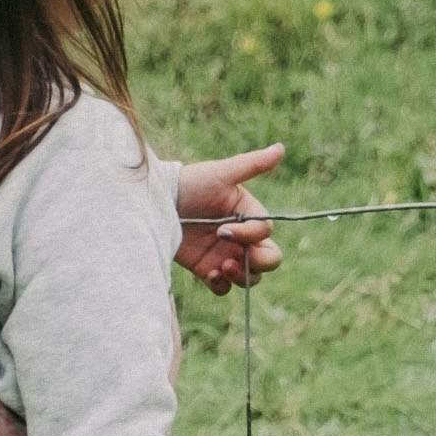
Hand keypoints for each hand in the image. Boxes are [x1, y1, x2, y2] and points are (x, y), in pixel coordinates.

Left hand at [169, 144, 286, 293]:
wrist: (154, 202)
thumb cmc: (189, 183)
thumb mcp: (220, 173)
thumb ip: (252, 165)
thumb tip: (281, 148)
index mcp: (248, 215)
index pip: (265, 233)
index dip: (251, 236)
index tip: (224, 230)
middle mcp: (241, 237)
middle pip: (267, 260)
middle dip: (259, 264)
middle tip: (234, 260)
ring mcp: (225, 254)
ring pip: (250, 277)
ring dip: (242, 277)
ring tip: (221, 268)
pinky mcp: (206, 269)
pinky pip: (224, 287)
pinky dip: (221, 285)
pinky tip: (209, 275)